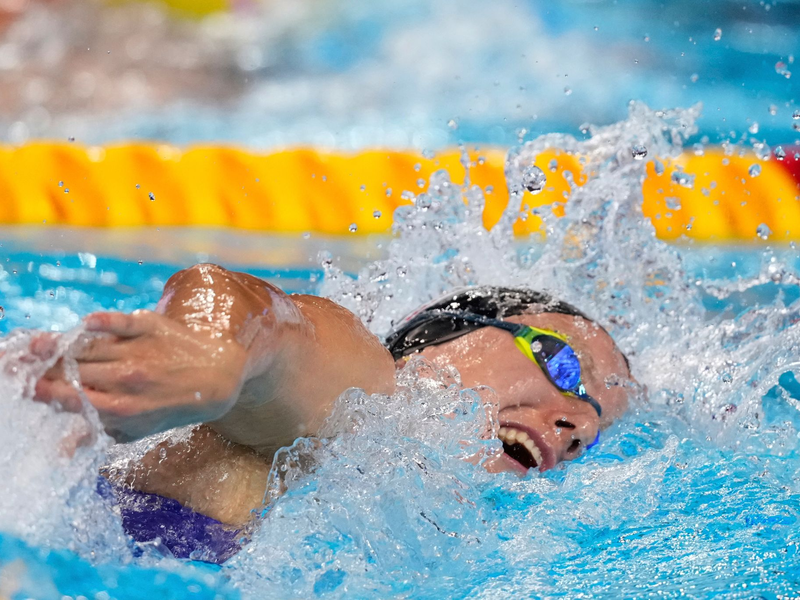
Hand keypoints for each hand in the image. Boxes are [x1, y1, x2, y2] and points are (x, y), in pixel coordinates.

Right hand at [33, 310, 248, 441]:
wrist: (219, 376)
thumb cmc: (172, 405)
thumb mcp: (138, 429)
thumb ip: (98, 434)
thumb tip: (60, 451)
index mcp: (122, 408)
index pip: (73, 399)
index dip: (46, 393)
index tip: (26, 388)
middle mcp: (128, 379)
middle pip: (74, 370)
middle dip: (43, 368)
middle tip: (17, 362)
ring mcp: (140, 350)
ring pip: (90, 347)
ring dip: (59, 345)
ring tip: (37, 345)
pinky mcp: (151, 326)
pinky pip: (122, 322)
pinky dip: (104, 322)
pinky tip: (85, 323)